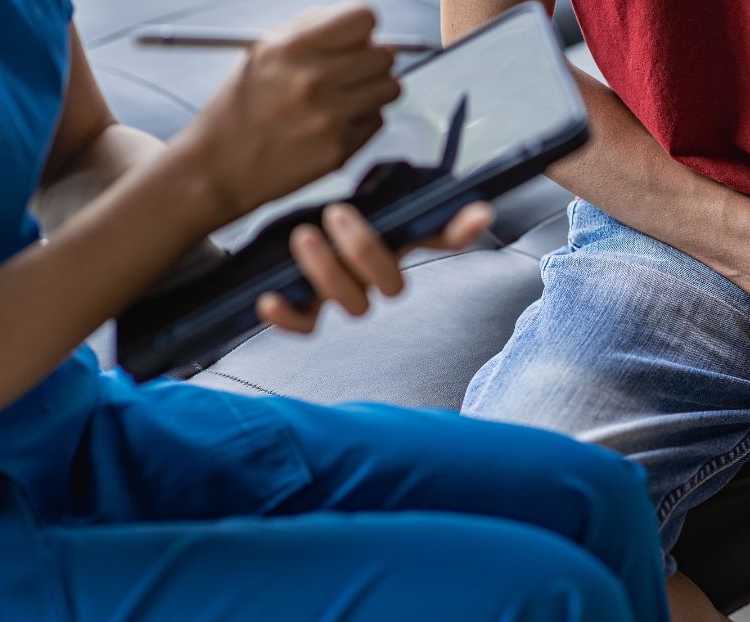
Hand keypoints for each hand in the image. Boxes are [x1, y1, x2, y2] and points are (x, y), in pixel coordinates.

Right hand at [177, 3, 399, 218]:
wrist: (220, 167)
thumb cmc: (240, 108)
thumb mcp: (262, 53)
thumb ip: (312, 31)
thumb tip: (361, 24)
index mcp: (292, 48)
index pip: (364, 19)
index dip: (363, 28)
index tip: (357, 38)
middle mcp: (314, 80)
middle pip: (385, 54)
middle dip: (373, 60)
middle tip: (354, 71)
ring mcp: (330, 118)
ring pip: (390, 88)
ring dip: (374, 90)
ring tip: (346, 97)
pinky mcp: (340, 149)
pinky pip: (377, 121)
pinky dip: (363, 121)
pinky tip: (334, 125)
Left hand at [256, 201, 493, 331]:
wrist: (272, 234)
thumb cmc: (322, 214)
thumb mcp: (353, 195)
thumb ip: (386, 185)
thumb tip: (421, 167)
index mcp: (394, 241)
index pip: (442, 238)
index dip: (463, 230)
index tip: (480, 212)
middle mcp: (376, 275)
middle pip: (393, 285)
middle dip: (365, 249)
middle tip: (337, 214)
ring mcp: (345, 295)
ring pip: (355, 306)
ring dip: (328, 271)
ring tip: (303, 236)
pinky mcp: (308, 310)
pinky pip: (306, 327)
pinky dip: (288, 317)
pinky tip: (269, 299)